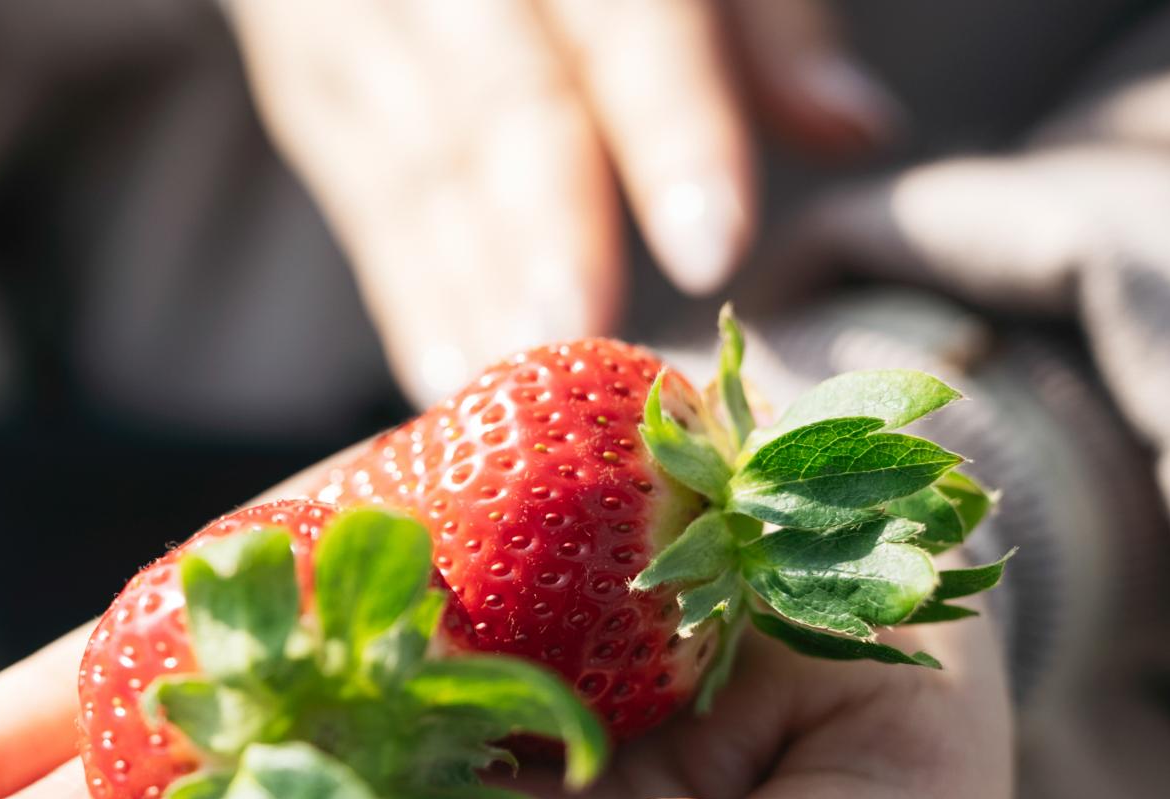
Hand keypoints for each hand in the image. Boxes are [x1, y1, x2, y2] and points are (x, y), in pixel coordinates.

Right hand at [225, 0, 903, 404]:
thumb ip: (760, 27)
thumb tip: (857, 130)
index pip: (631, 24)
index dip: (672, 134)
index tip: (715, 254)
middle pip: (502, 101)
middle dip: (544, 224)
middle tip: (581, 332)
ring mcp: (362, 29)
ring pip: (418, 167)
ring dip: (468, 288)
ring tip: (516, 390)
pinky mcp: (312, 96)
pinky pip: (364, 209)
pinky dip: (408, 299)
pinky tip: (448, 383)